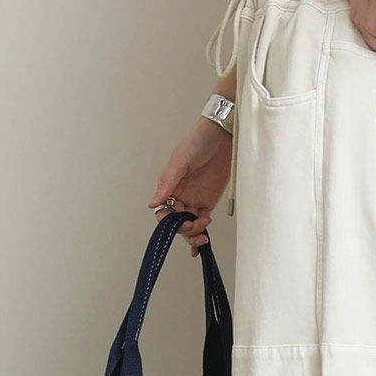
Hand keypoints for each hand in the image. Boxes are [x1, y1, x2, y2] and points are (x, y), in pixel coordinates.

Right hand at [148, 119, 232, 256]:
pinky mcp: (210, 200)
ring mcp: (195, 199)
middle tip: (193, 225)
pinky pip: (204, 220)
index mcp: (169, 186)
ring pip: (190, 224)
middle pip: (176, 222)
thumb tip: (152, 203)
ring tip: (202, 232)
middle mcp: (181, 195)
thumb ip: (167, 184)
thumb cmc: (197, 141)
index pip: (163, 211)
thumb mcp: (180, 162)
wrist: (222, 135)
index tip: (177, 221)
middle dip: (183, 229)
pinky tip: (203, 240)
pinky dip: (202, 231)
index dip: (168, 221)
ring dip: (194, 233)